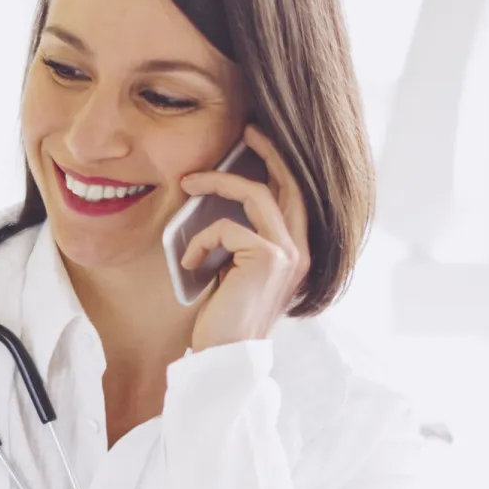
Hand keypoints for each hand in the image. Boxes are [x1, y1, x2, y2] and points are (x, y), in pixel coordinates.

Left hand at [180, 124, 311, 351]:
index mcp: (296, 253)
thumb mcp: (235, 271)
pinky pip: (228, 227)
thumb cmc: (224, 319)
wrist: (225, 358)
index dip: (278, 163)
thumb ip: (241, 240)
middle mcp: (300, 251)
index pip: (295, 195)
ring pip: (256, 194)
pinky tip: (191, 262)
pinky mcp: (268, 259)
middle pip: (290, 181)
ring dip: (217, 182)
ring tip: (188, 184)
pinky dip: (201, 240)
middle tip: (245, 129)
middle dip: (266, 150)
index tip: (254, 141)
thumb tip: (220, 202)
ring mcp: (288, 254)